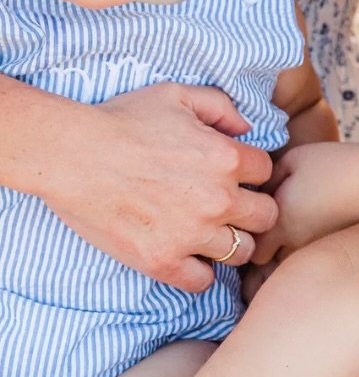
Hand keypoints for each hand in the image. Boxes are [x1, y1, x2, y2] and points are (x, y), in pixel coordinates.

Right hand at [41, 84, 276, 291]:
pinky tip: (188, 256)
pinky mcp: (162, 261)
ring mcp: (192, 234)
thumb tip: (246, 128)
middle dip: (253, 210)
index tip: (236, 174)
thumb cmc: (124, 120)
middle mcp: (218, 199)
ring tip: (211, 233)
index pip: (267, 171)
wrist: (73, 155)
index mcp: (227, 157)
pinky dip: (200, 272)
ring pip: (241, 253)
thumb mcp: (178, 95)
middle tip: (232, 207)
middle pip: (266, 217)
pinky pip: (203, 282)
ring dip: (231, 242)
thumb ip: (222, 107)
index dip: (252, 171)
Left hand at [252, 142, 358, 263]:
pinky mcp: (335, 254)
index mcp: (280, 222)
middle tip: (267, 235)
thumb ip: (267, 179)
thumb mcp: (293, 160)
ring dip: (283, 260)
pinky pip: (310, 267)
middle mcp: (295, 245)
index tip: (251, 226)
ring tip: (290, 239)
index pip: (250, 249)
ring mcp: (316, 253)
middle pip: (267, 267)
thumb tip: (255, 194)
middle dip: (264, 254)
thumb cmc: (334, 164)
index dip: (249, 239)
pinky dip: (305, 260)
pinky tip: (311, 239)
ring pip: (287, 271)